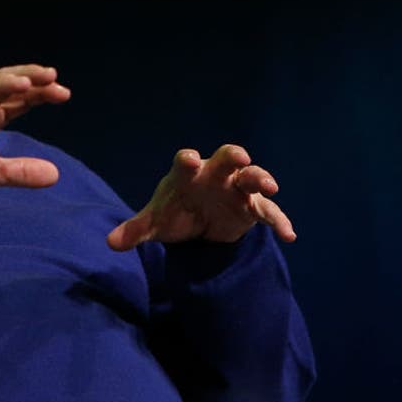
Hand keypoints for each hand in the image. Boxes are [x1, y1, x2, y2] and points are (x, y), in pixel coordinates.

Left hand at [106, 144, 295, 249]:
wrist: (197, 222)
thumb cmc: (174, 212)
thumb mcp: (155, 222)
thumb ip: (136, 230)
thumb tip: (111, 243)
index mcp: (188, 173)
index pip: (186, 162)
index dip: (188, 160)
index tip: (190, 160)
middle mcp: (215, 175)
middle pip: (227, 158)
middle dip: (234, 157)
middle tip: (240, 158)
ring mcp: (237, 189)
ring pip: (252, 178)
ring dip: (261, 179)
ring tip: (270, 187)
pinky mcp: (252, 208)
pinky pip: (268, 212)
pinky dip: (279, 222)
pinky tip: (289, 235)